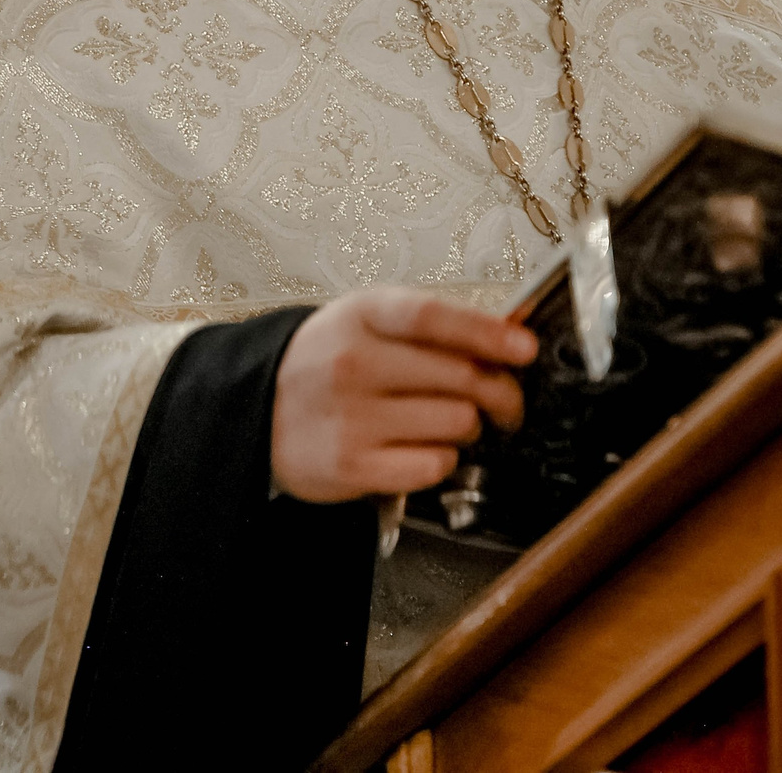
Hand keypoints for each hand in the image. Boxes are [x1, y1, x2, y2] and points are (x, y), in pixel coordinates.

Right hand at [270, 288, 538, 503]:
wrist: (256, 408)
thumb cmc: (325, 364)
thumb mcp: (364, 322)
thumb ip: (428, 326)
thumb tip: (508, 332)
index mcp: (360, 315)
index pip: (433, 317)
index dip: (488, 332)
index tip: (525, 349)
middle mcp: (353, 363)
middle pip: (461, 375)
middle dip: (500, 392)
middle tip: (505, 401)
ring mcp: (351, 417)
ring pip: (458, 422)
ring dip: (467, 426)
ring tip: (447, 422)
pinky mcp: (352, 467)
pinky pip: (435, 464)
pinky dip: (441, 459)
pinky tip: (420, 448)